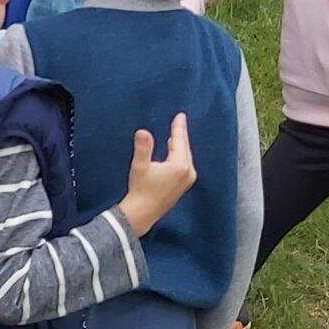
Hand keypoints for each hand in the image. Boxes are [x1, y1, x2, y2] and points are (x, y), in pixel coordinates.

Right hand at [115, 115, 196, 236]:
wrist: (143, 213)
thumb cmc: (140, 189)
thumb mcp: (140, 166)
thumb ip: (143, 148)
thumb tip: (142, 131)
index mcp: (179, 166)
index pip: (179, 141)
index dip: (178, 127)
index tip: (180, 115)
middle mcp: (188, 172)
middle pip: (185, 148)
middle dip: (181, 134)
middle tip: (179, 121)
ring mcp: (187, 180)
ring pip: (186, 156)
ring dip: (181, 145)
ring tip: (177, 134)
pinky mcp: (183, 186)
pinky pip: (185, 164)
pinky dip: (180, 155)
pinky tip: (175, 152)